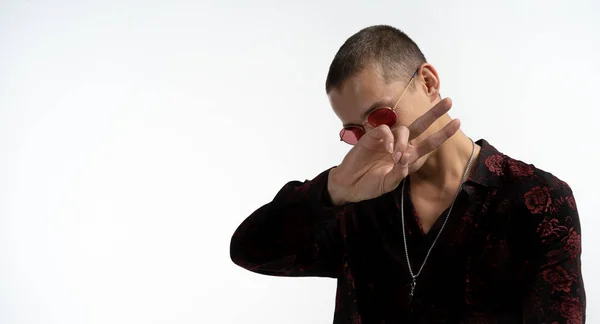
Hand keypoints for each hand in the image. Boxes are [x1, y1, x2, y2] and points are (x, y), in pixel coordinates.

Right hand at [327, 98, 459, 204]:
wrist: (350, 185)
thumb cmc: (371, 185)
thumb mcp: (388, 184)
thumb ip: (398, 174)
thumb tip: (406, 161)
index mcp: (408, 157)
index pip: (429, 143)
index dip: (442, 133)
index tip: (458, 122)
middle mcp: (400, 145)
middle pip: (420, 126)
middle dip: (434, 113)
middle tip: (449, 101)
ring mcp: (386, 140)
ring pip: (404, 130)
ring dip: (404, 141)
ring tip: (396, 156)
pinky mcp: (372, 137)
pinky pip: (385, 130)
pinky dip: (390, 138)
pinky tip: (388, 149)